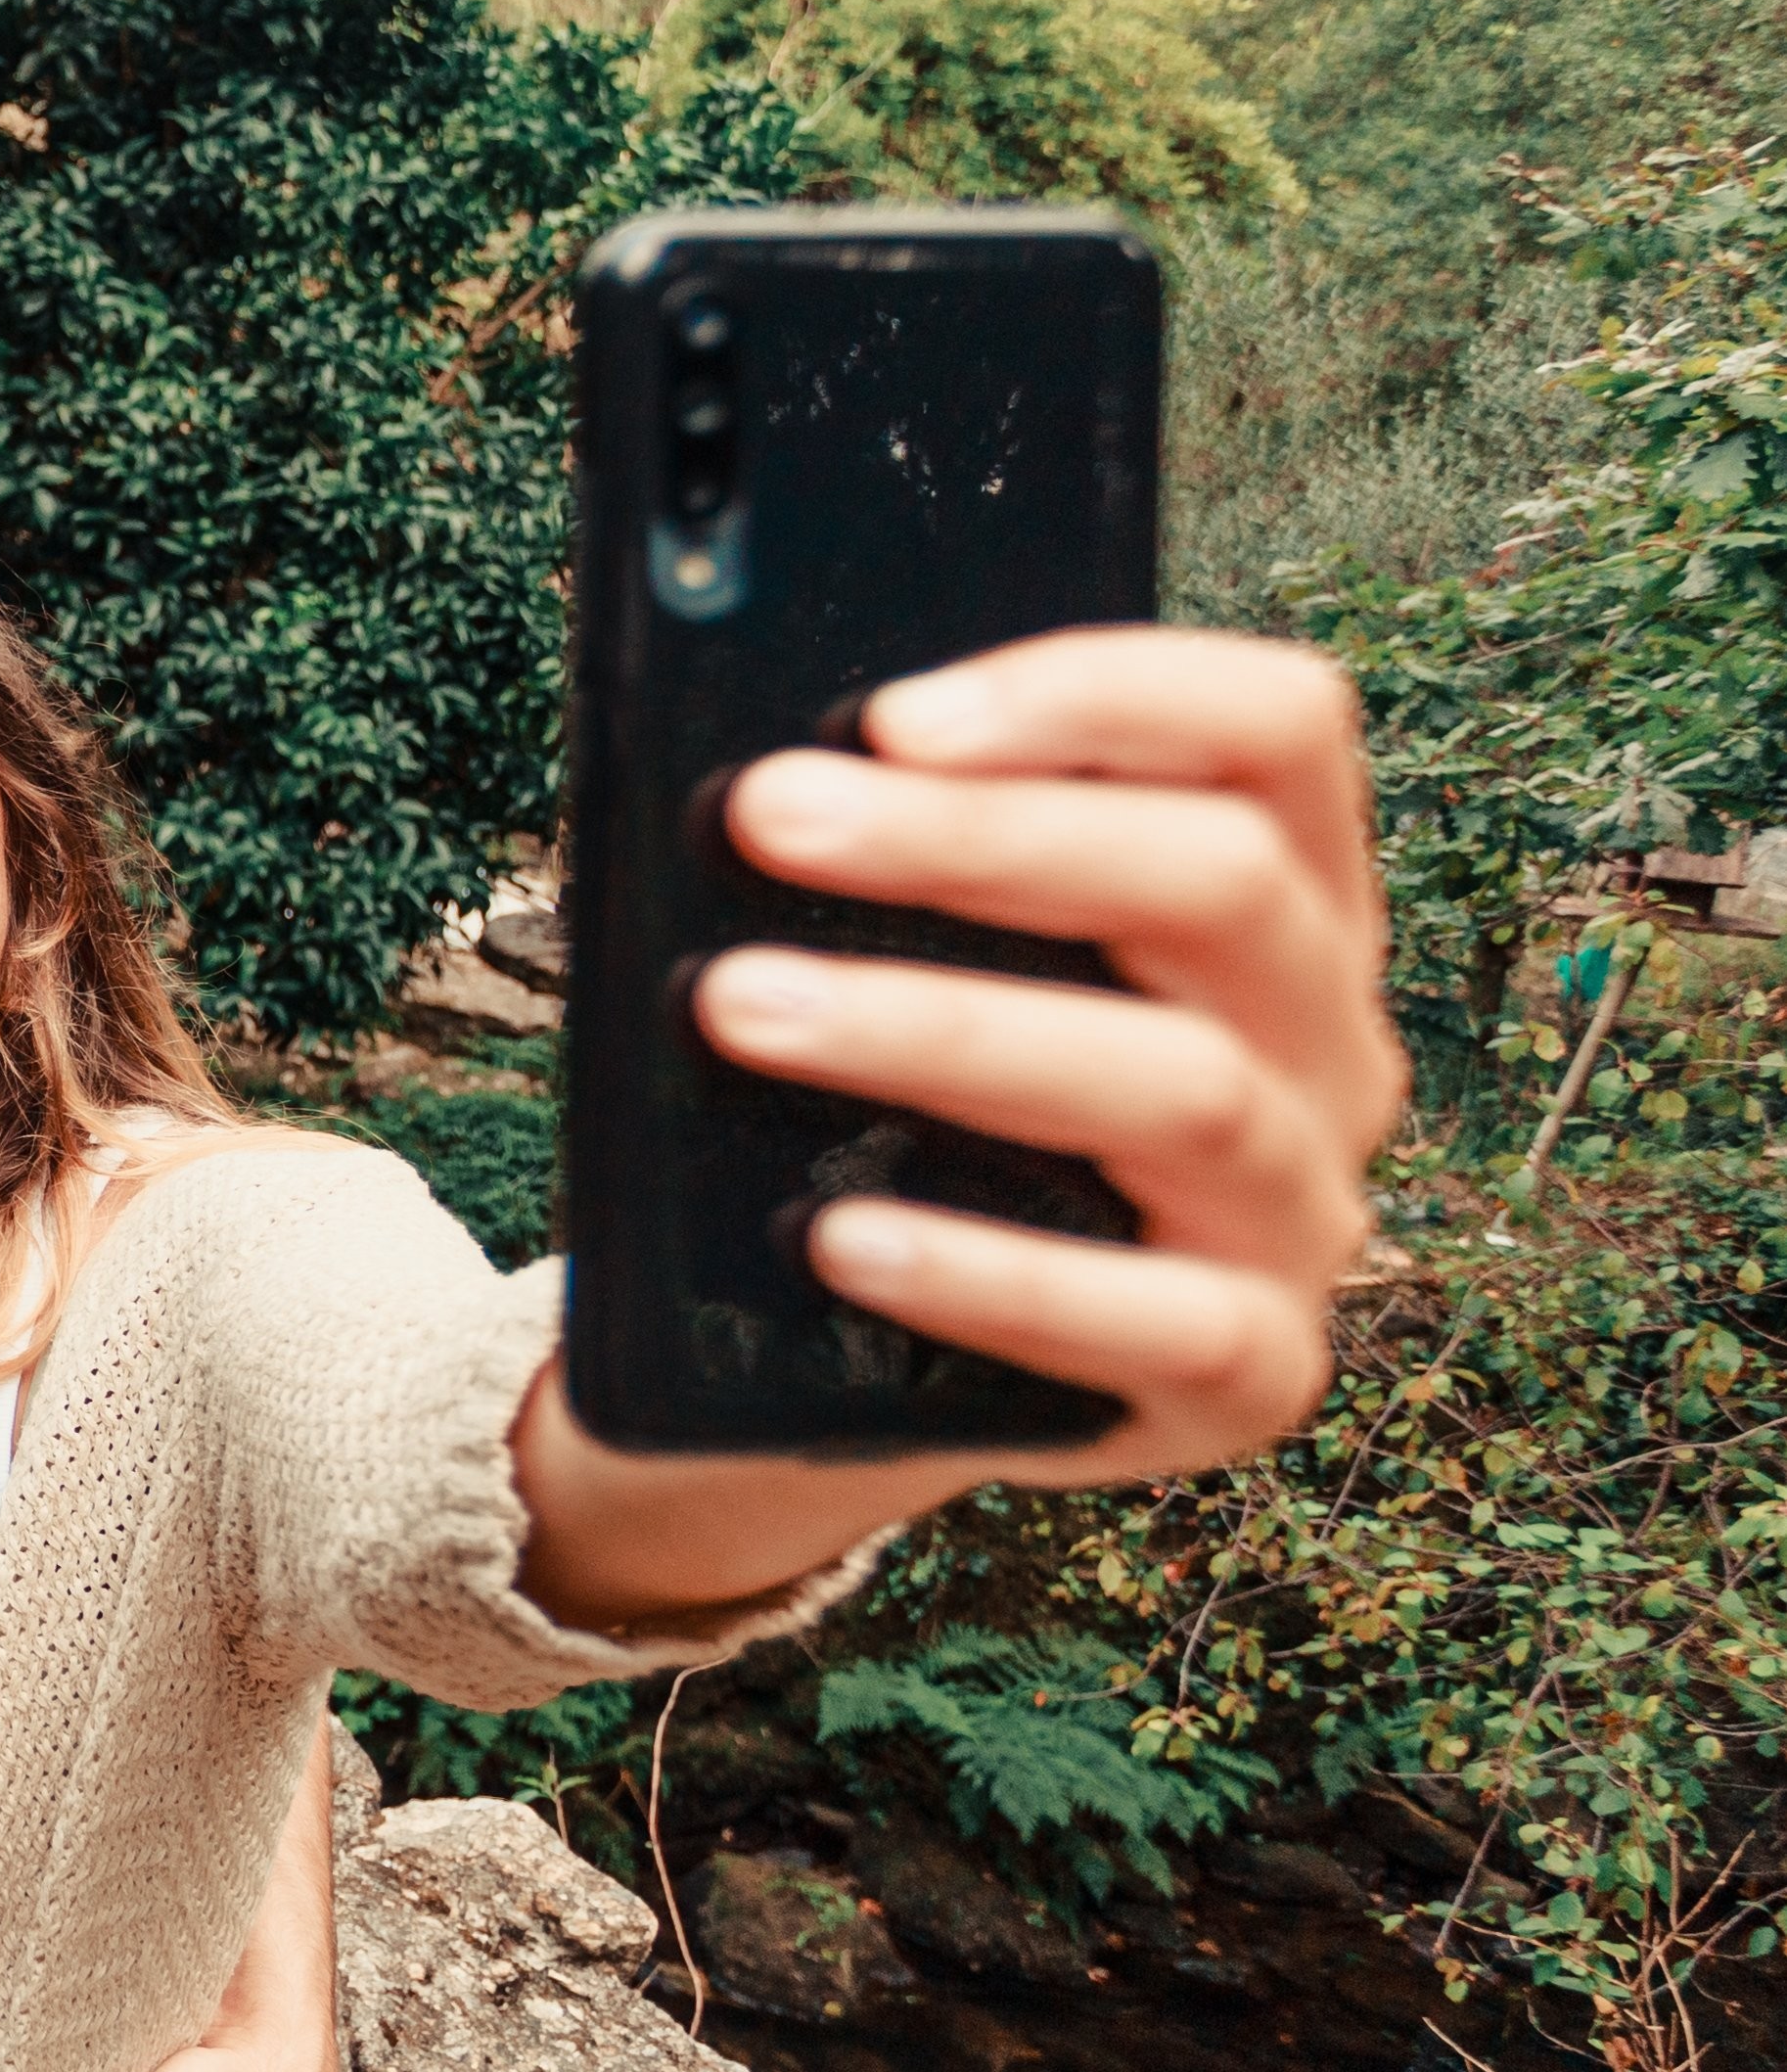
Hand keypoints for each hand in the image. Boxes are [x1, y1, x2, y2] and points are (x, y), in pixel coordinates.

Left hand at [697, 627, 1407, 1488]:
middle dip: (980, 837)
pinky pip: (1162, 1322)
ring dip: (948, 1031)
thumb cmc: (912, 1116)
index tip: (891, 714)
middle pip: (1220, 885)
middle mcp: (1328, 1041)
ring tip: (743, 1006)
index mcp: (1281, 899)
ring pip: (1183, 1089)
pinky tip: (841, 1237)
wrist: (904, 1366)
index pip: (1277, 732)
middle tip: (768, 816)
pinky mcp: (1252, 1377)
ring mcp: (1304, 1212)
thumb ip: (896, 873)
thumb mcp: (928, 969)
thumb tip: (768, 780)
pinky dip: (992, 1275)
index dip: (1102, 694)